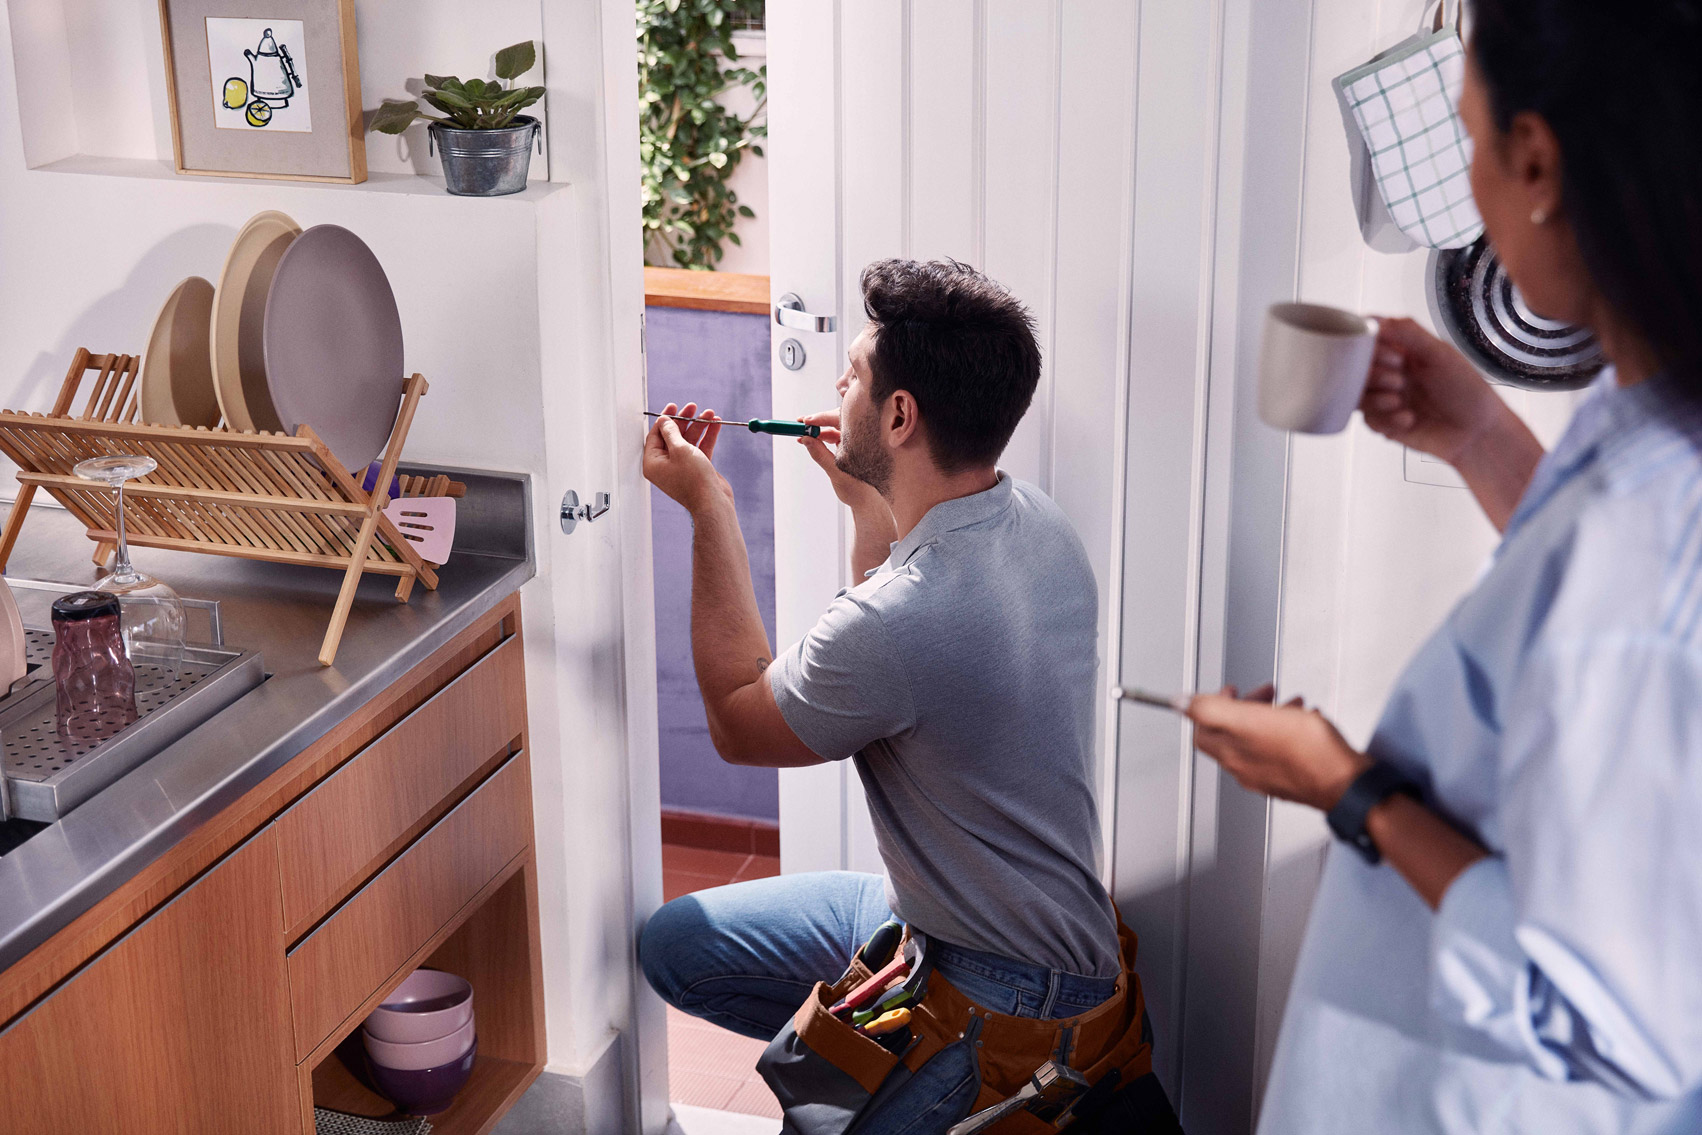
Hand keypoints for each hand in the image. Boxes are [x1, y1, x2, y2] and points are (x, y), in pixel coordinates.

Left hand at [643, 402, 731, 512]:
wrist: (712, 502)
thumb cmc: (693, 480)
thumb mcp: (679, 449)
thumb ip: (671, 432)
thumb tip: (664, 421)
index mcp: (653, 463)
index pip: (655, 435)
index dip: (665, 419)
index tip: (674, 407)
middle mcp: (665, 465)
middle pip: (673, 436)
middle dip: (685, 420)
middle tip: (693, 407)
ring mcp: (682, 467)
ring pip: (689, 441)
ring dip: (699, 426)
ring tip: (710, 414)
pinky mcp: (696, 469)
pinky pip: (700, 448)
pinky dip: (707, 437)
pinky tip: (715, 425)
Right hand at [796, 409, 887, 510]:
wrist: (866, 502)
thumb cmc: (858, 489)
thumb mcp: (836, 472)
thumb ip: (820, 455)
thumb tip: (806, 439)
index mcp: (863, 440)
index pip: (842, 421)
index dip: (822, 418)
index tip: (806, 421)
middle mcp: (860, 438)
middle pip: (837, 421)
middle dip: (818, 421)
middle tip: (800, 423)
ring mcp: (854, 442)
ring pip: (834, 428)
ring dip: (817, 431)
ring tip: (801, 434)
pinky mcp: (849, 446)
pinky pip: (834, 436)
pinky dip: (821, 438)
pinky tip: (808, 440)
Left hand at [1186, 684, 1369, 810]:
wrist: (1346, 782)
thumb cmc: (1306, 752)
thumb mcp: (1252, 718)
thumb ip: (1210, 709)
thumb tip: (1179, 702)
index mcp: (1232, 753)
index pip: (1202, 730)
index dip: (1210, 706)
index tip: (1229, 691)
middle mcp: (1247, 767)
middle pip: (1231, 733)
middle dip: (1244, 705)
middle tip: (1261, 692)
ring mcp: (1270, 774)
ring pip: (1259, 738)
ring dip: (1268, 714)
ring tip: (1286, 703)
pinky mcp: (1293, 776)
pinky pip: (1283, 748)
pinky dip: (1288, 728)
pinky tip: (1304, 719)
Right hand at [1361, 317, 1508, 463]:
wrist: (1476, 433)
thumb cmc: (1467, 392)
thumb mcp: (1441, 354)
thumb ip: (1409, 333)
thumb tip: (1378, 321)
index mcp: (1404, 352)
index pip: (1370, 340)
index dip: (1372, 347)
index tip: (1391, 356)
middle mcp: (1392, 374)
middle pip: (1357, 369)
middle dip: (1375, 375)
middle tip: (1399, 380)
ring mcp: (1387, 398)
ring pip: (1358, 395)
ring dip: (1376, 398)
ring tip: (1399, 401)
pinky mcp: (1386, 423)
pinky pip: (1368, 420)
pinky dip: (1386, 420)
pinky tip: (1409, 419)